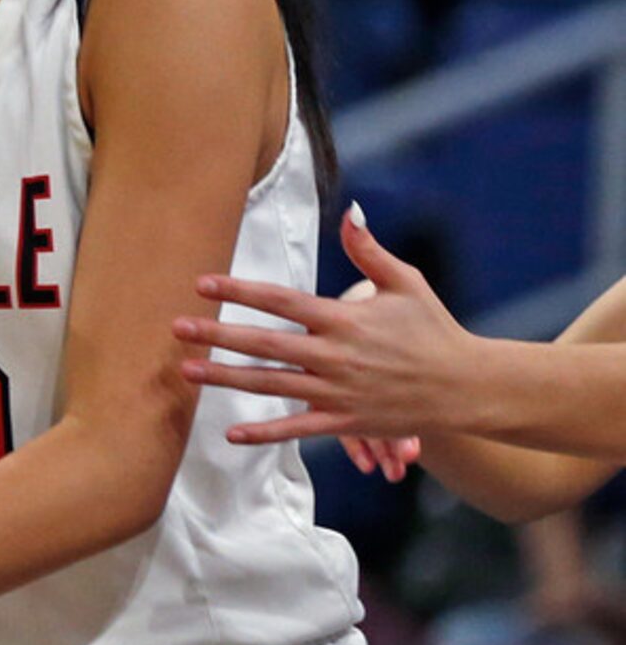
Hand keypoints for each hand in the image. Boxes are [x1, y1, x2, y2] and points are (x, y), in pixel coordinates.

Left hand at [174, 207, 476, 446]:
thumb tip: (351, 211)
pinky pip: (298, 429)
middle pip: (264, 344)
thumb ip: (369, 251)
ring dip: (226, 379)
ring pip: (271, 386)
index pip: (281, 301)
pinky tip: (230, 432)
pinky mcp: (346, 422)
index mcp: (344, 319)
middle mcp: (335, 356)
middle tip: (177, 327)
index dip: (239, 291)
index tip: (202, 283)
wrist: (467, 387)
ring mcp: (338, 392)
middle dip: (218, 335)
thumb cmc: (434, 329)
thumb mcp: (406, 283)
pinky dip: (264, 433)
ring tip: (186, 371)